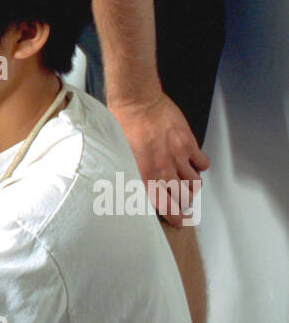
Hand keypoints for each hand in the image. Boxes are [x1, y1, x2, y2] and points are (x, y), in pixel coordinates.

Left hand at [110, 92, 207, 226]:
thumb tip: (133, 186)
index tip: (178, 221)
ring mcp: (179, 157)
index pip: (164, 206)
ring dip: (192, 186)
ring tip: (187, 182)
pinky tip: (193, 162)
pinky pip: (203, 164)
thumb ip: (130, 172)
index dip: (174, 217)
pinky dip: (200, 166)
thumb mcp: (120, 154)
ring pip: (195, 184)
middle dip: (184, 202)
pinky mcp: (189, 144)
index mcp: (145, 175)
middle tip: (182, 200)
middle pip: (183, 197)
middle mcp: (164, 170)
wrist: (137, 101)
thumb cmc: (123, 124)